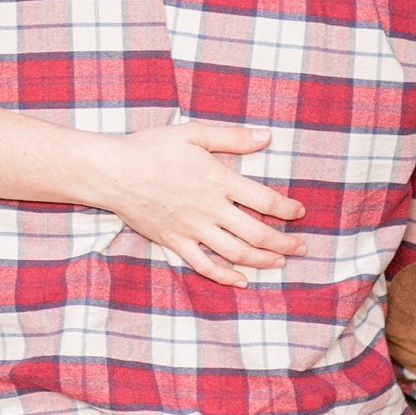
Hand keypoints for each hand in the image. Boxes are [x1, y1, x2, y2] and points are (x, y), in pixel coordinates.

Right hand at [102, 121, 302, 287]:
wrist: (114, 172)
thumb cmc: (153, 147)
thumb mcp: (194, 133)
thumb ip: (232, 137)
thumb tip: (266, 137)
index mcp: (219, 180)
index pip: (265, 201)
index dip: (288, 210)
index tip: (300, 213)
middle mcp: (210, 209)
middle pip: (257, 234)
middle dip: (284, 243)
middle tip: (300, 248)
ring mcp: (193, 229)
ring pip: (236, 253)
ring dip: (263, 261)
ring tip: (280, 263)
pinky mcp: (175, 242)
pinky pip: (205, 266)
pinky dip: (225, 276)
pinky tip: (241, 281)